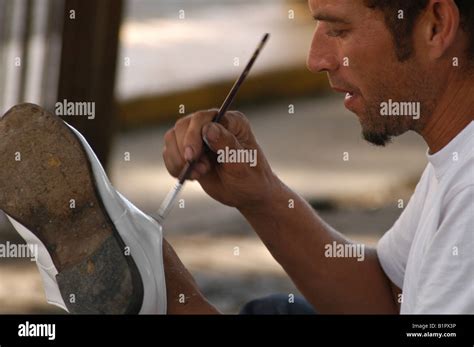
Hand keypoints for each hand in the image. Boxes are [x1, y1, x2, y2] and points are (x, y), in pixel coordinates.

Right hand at [162, 109, 276, 208]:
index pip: (203, 118)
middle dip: (184, 149)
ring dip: (178, 159)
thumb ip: (227, 146)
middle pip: (183, 126)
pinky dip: (174, 167)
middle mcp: (212, 124)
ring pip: (172, 138)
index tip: (191, 157)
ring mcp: (198, 137)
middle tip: (199, 171)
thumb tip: (209, 129)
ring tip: (198, 175)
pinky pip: (169, 153)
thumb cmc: (251, 178)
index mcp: (231, 122)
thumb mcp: (242, 165)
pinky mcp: (188, 151)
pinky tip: (191, 177)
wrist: (246, 194)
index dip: (193, 135)